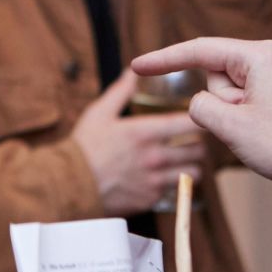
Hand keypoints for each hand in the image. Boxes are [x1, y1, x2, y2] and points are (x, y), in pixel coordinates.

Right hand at [72, 70, 209, 215]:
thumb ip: (121, 92)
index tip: (200, 116)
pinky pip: (175, 191)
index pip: (189, 123)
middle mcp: (155, 157)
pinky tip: (164, 178)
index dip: (200, 118)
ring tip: (184, 162)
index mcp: (145, 132)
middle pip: (198, 150)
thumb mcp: (99, 113)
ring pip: (193, 173)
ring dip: (192, 166)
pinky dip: (174, 184)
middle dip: (198, 144)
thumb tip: (132, 72)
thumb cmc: (84, 148)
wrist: (70, 185)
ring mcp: (155, 180)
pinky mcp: (150, 199)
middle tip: (192, 141)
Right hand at [132, 38, 271, 235]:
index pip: (200, 50)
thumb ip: (200, 106)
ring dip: (235, 113)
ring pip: (236, 89)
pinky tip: (267, 136)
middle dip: (220, 102)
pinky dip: (247, 116)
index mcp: (262, 55)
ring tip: (259, 134)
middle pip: (220, 72)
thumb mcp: (228, 126)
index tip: (137, 66)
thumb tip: (203, 103)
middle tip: (244, 127)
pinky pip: (252, 98)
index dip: (165, 60)